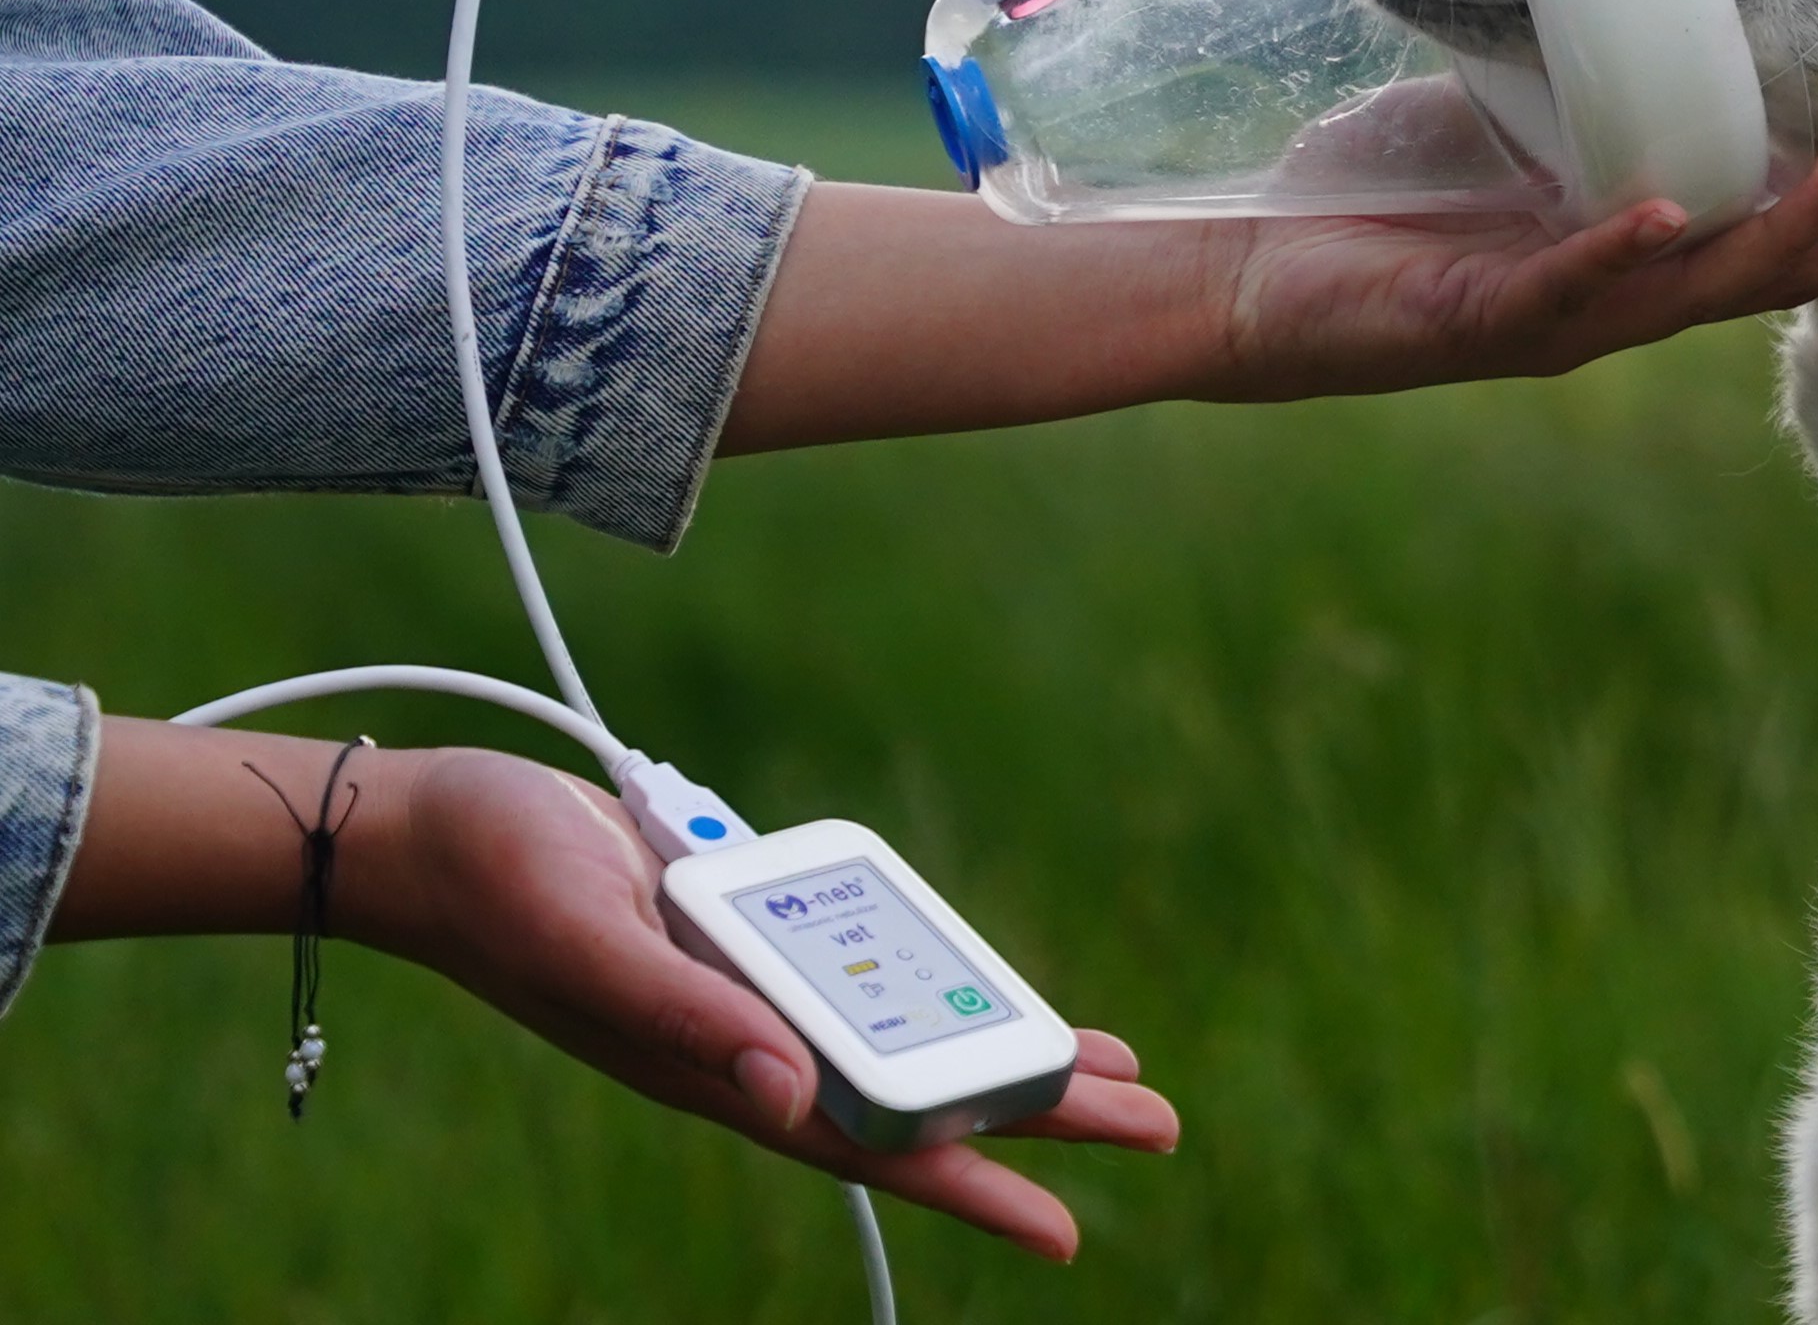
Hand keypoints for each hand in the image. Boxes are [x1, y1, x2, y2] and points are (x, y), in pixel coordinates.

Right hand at [346, 746, 1174, 1260]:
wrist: (423, 830)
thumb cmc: (493, 884)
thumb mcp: (587, 942)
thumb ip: (680, 1012)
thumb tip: (782, 1081)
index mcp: (717, 1067)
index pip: (872, 1144)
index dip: (972, 1186)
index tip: (1067, 1227)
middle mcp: (743, 1040)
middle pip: (913, 1095)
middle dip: (1032, 1113)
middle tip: (1155, 1123)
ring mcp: (744, 984)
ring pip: (898, 1031)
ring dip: (996, 1047)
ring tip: (1104, 1062)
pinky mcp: (735, 923)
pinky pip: (854, 962)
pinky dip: (925, 973)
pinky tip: (970, 980)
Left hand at [721, 154, 1817, 450]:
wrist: (1216, 275)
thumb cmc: (1348, 197)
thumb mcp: (1478, 119)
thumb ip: (1555, 76)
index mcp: (1606, 248)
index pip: (1750, 230)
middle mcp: (1589, 297)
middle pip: (1749, 273)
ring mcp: (1533, 317)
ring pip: (1680, 287)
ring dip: (1768, 241)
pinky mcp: (1459, 321)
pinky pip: (1554, 291)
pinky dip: (1613, 255)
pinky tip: (1664, 219)